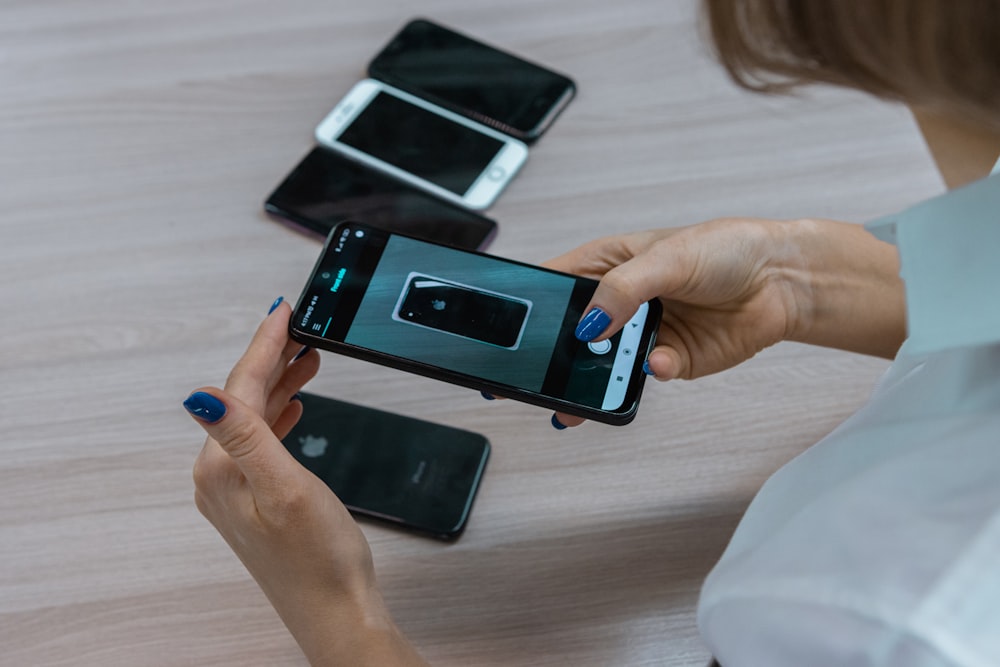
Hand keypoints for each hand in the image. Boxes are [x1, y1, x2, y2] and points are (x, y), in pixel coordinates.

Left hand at [187, 299, 426, 665]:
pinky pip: (260, 441)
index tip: (284, 310)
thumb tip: (201, 395)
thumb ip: (246, 437)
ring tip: (306, 356)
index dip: (265, 344)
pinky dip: (278, 414)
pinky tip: (294, 405)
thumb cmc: (319, 560)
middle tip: (300, 324)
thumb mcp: (286, 489)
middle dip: (272, 357)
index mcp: (221, 469)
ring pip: (253, 417)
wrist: (335, 611)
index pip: (240, 389)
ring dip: (278, 384)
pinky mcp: (252, 500)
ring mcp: (233, 490)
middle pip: (243, 398)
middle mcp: (218, 477)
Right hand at [545, 218, 904, 426]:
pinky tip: (658, 362)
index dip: (530, 308)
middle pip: (572, 334)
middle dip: (557, 356)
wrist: (784, 281)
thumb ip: (622, 289)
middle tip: (541, 377)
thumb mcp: (667, 256)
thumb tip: (589, 325)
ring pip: (601, 365)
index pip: (553, 286)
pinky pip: (645, 376)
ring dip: (594, 378)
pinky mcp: (669, 361)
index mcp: (606, 265)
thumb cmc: (726, 248)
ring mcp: (641, 334)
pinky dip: (648, 373)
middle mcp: (618, 302)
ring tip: (583, 394)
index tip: (510, 331)